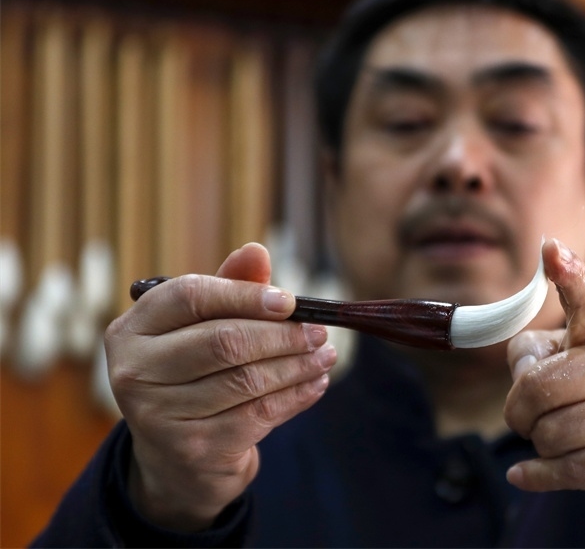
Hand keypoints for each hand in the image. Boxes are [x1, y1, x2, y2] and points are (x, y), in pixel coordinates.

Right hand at [105, 243, 335, 531]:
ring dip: (297, 365)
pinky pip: (258, 415)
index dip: (245, 295)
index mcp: (132, 329)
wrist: (176, 458)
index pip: (190, 296)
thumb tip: (256, 252)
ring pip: (246, 380)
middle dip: (282, 335)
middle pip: (223, 341)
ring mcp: (160, 415)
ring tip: (326, 356)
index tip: (290, 301)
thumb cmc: (193, 374)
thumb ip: (228, 288)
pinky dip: (295, 396)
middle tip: (320, 332)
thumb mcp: (201, 328)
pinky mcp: (193, 449)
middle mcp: (135, 371)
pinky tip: (316, 383)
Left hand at [504, 238, 584, 516]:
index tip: (551, 250)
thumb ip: (534, 355)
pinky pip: (566, 469)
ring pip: (550, 434)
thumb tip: (524, 371)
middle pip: (537, 388)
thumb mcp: (572, 365)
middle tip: (529, 418)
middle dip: (519, 411)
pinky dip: (537, 476)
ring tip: (561, 440)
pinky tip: (525, 474)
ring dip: (540, 445)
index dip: (569, 274)